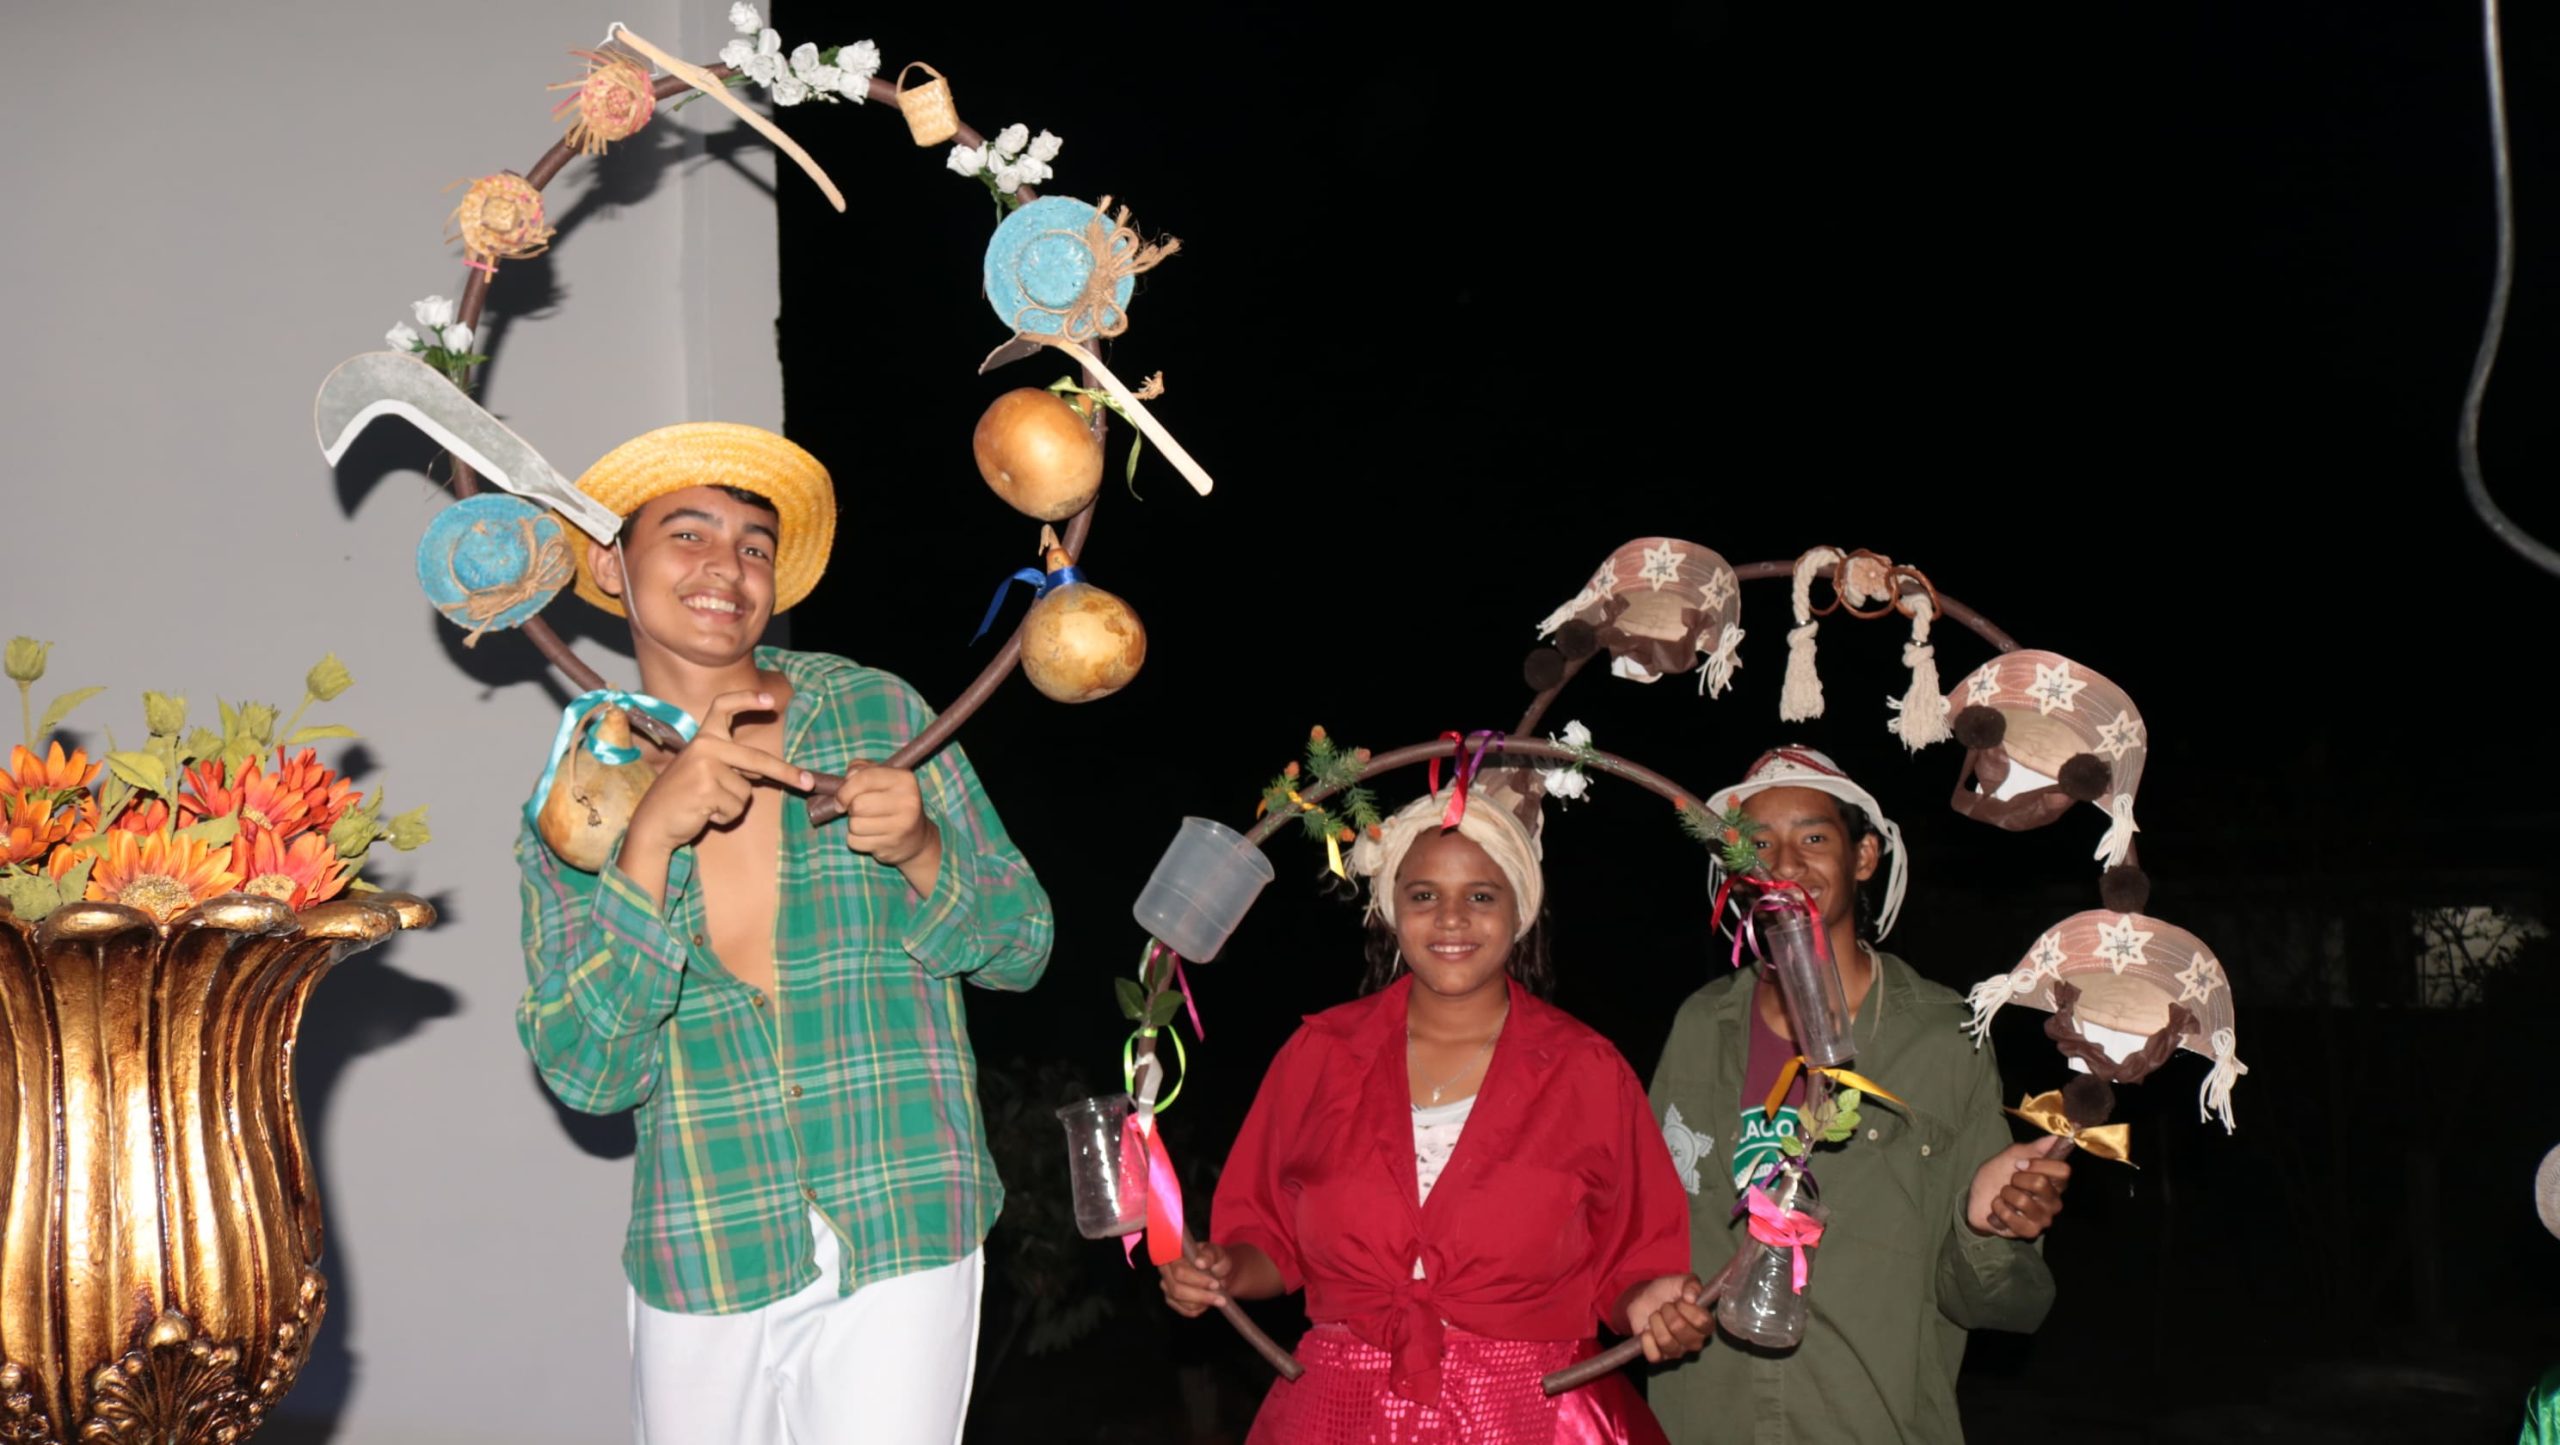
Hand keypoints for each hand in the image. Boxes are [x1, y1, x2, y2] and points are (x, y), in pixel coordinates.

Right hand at [625, 690, 811, 853]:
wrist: (653, 823)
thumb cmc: (682, 798)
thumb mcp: (705, 772)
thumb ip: (732, 765)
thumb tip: (771, 770)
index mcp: (703, 738)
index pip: (723, 706)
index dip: (747, 700)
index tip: (771, 702)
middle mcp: (704, 746)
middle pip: (757, 758)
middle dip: (786, 773)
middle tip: (809, 782)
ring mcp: (705, 766)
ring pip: (746, 791)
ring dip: (733, 805)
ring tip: (707, 804)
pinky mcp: (707, 789)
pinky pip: (736, 807)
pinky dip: (725, 816)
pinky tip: (703, 813)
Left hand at [832, 762, 936, 866]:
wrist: (915, 837)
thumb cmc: (892, 801)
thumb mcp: (882, 778)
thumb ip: (862, 769)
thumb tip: (848, 776)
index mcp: (905, 779)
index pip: (865, 778)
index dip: (845, 789)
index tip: (841, 798)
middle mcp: (907, 801)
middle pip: (858, 804)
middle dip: (851, 808)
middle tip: (859, 811)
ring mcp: (902, 825)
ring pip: (855, 825)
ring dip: (854, 825)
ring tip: (868, 823)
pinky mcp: (892, 845)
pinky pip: (855, 842)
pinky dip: (856, 840)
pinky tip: (871, 836)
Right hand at [1159, 1242, 1233, 1317]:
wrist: (1217, 1271)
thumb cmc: (1215, 1260)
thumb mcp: (1217, 1253)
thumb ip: (1210, 1256)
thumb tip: (1200, 1263)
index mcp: (1174, 1255)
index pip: (1179, 1271)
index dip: (1197, 1280)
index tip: (1215, 1284)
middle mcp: (1165, 1271)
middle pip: (1177, 1290)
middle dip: (1202, 1296)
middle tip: (1221, 1298)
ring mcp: (1167, 1287)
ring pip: (1183, 1302)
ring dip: (1204, 1303)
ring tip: (1219, 1298)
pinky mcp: (1171, 1300)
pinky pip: (1186, 1311)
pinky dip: (1201, 1308)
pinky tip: (1209, 1301)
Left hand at [1623, 1274, 1712, 1362]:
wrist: (1645, 1298)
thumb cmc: (1668, 1291)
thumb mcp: (1681, 1280)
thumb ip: (1691, 1284)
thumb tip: (1691, 1298)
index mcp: (1704, 1324)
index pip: (1703, 1322)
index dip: (1688, 1309)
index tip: (1680, 1300)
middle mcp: (1694, 1341)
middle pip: (1680, 1329)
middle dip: (1667, 1312)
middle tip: (1665, 1306)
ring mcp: (1677, 1351)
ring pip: (1666, 1342)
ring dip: (1656, 1322)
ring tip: (1655, 1316)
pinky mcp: (1659, 1356)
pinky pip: (1654, 1355)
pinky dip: (1646, 1340)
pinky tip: (1646, 1330)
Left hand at [1966, 1138, 2072, 1238]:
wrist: (1976, 1198)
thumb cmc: (1997, 1176)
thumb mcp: (2011, 1156)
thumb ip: (2034, 1148)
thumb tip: (2056, 1135)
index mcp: (2054, 1181)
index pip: (2063, 1170)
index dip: (2038, 1164)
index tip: (2019, 1164)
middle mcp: (2054, 1201)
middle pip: (2041, 1183)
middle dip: (2016, 1179)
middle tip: (2010, 1182)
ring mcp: (2043, 1218)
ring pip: (2023, 1200)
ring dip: (2005, 1194)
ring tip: (2004, 1196)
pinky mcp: (2030, 1232)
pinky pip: (2012, 1217)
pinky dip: (1998, 1209)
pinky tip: (1999, 1208)